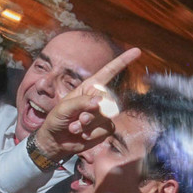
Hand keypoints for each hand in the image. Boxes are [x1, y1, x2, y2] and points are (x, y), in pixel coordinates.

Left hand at [32, 47, 141, 161]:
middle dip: (90, 112)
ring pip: (106, 116)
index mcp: (89, 87)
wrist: (55, 141)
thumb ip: (81, 103)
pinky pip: (107, 128)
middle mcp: (98, 98)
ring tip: (75, 127)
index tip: (137, 51)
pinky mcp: (106, 127)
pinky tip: (82, 135)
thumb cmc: (56, 120)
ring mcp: (104, 113)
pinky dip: (93, 134)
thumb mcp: (63, 108)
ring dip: (88, 124)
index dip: (122, 61)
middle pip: (107, 100)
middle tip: (77, 119)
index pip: (108, 72)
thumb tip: (100, 102)